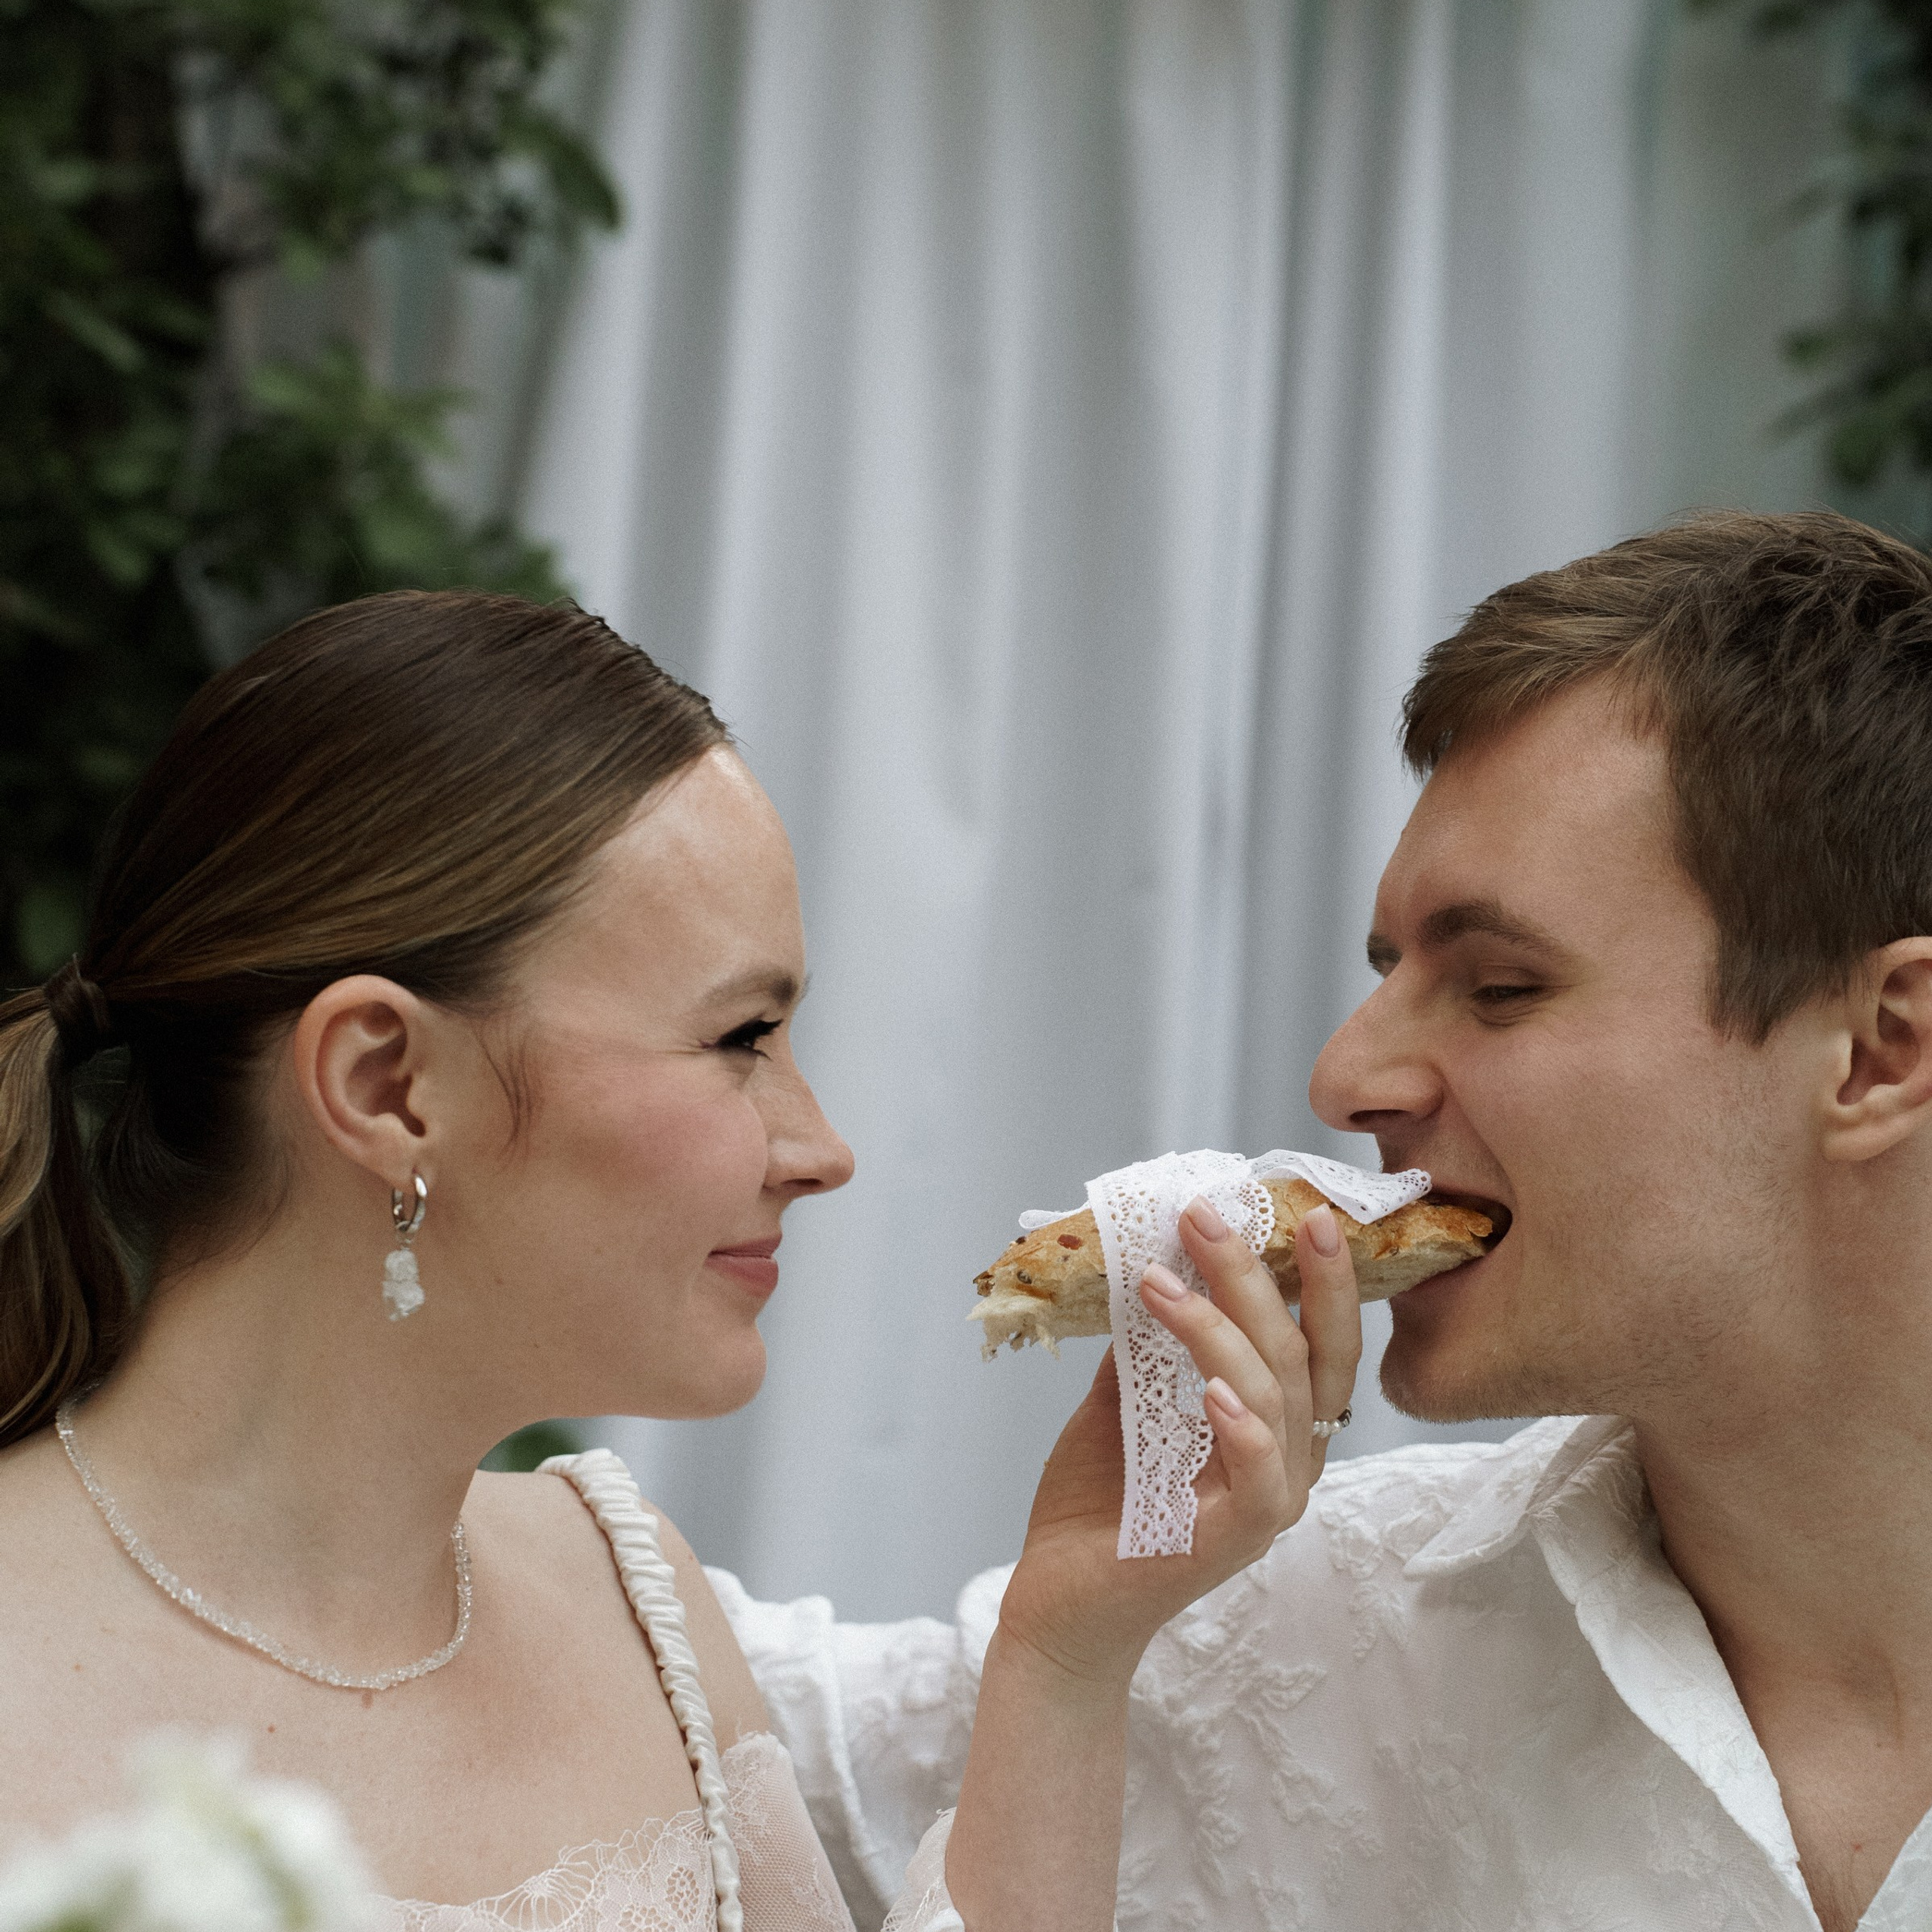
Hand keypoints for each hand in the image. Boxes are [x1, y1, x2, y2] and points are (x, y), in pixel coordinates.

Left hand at [993, 1198, 1362, 1687]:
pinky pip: (1259, 1478)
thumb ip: (1148, 1347)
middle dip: (1263, 1275)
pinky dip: (1241, 1428)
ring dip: (1218, 1329)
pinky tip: (1211, 1391)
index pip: (1318, 1341)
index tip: (1302, 1210)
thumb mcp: (1122, 1405)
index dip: (1320, 1278)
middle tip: (1208, 1216)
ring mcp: (1269, 1503)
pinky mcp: (1235, 1541)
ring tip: (1159, 1281)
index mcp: (1276, 1426)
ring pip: (1275, 1396)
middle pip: (1303, 1353)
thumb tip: (1150, 1259)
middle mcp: (1290, 1461)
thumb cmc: (1097, 1506)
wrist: (1060, 1605)